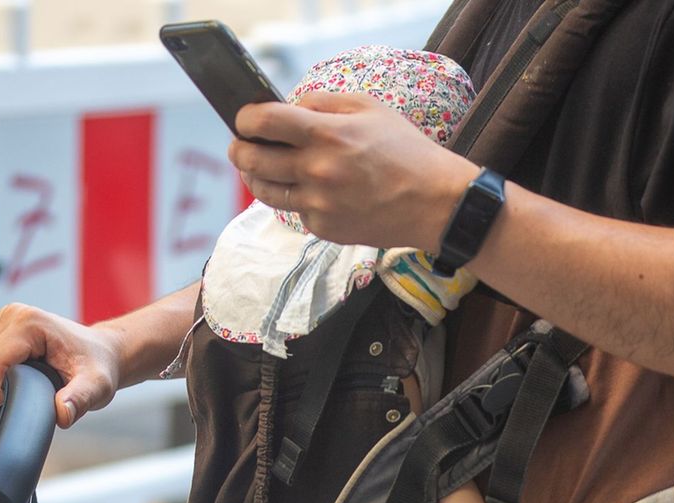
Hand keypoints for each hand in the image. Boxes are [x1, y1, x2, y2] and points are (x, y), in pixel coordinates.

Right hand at [0, 304, 121, 428]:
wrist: (98, 353)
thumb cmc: (96, 366)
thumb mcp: (96, 386)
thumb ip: (80, 399)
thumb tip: (61, 414)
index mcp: (28, 322)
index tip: (20, 403)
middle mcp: (9, 315)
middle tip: (20, 401)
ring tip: (14, 394)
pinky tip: (7, 385)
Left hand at [228, 92, 478, 250]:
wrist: (433, 202)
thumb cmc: (405, 150)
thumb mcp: (369, 108)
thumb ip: (322, 102)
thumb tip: (288, 106)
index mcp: (326, 134)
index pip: (263, 123)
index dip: (245, 119)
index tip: (243, 119)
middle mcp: (316, 170)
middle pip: (252, 160)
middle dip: (239, 149)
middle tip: (240, 145)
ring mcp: (317, 204)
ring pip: (265, 191)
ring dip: (255, 177)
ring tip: (258, 167)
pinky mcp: (323, 228)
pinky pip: (295, 210)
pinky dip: (297, 198)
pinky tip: (311, 189)